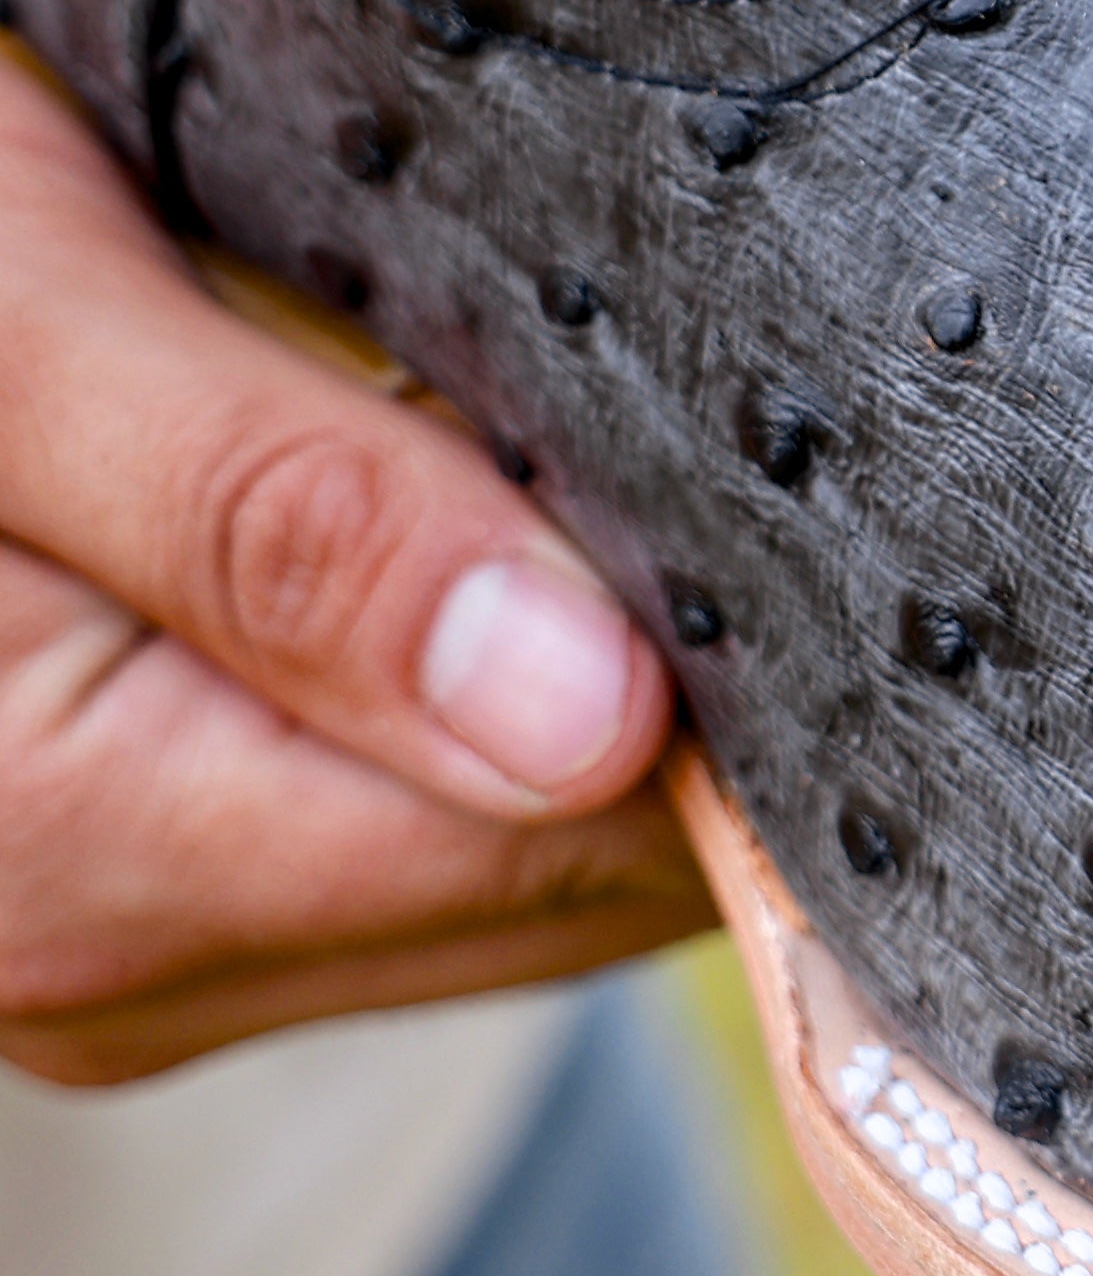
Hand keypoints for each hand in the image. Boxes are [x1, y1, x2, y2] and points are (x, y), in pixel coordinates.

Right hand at [0, 50, 707, 1084]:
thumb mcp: (5, 318)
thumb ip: (275, 515)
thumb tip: (586, 715)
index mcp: (62, 848)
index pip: (571, 839)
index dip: (741, 681)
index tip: (827, 502)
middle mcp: (99, 957)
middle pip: (573, 875)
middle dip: (706, 688)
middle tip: (777, 460)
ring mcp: (130, 945)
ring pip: (535, 870)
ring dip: (633, 694)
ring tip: (654, 484)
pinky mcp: (156, 891)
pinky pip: (443, 836)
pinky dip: (545, 705)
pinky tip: (553, 550)